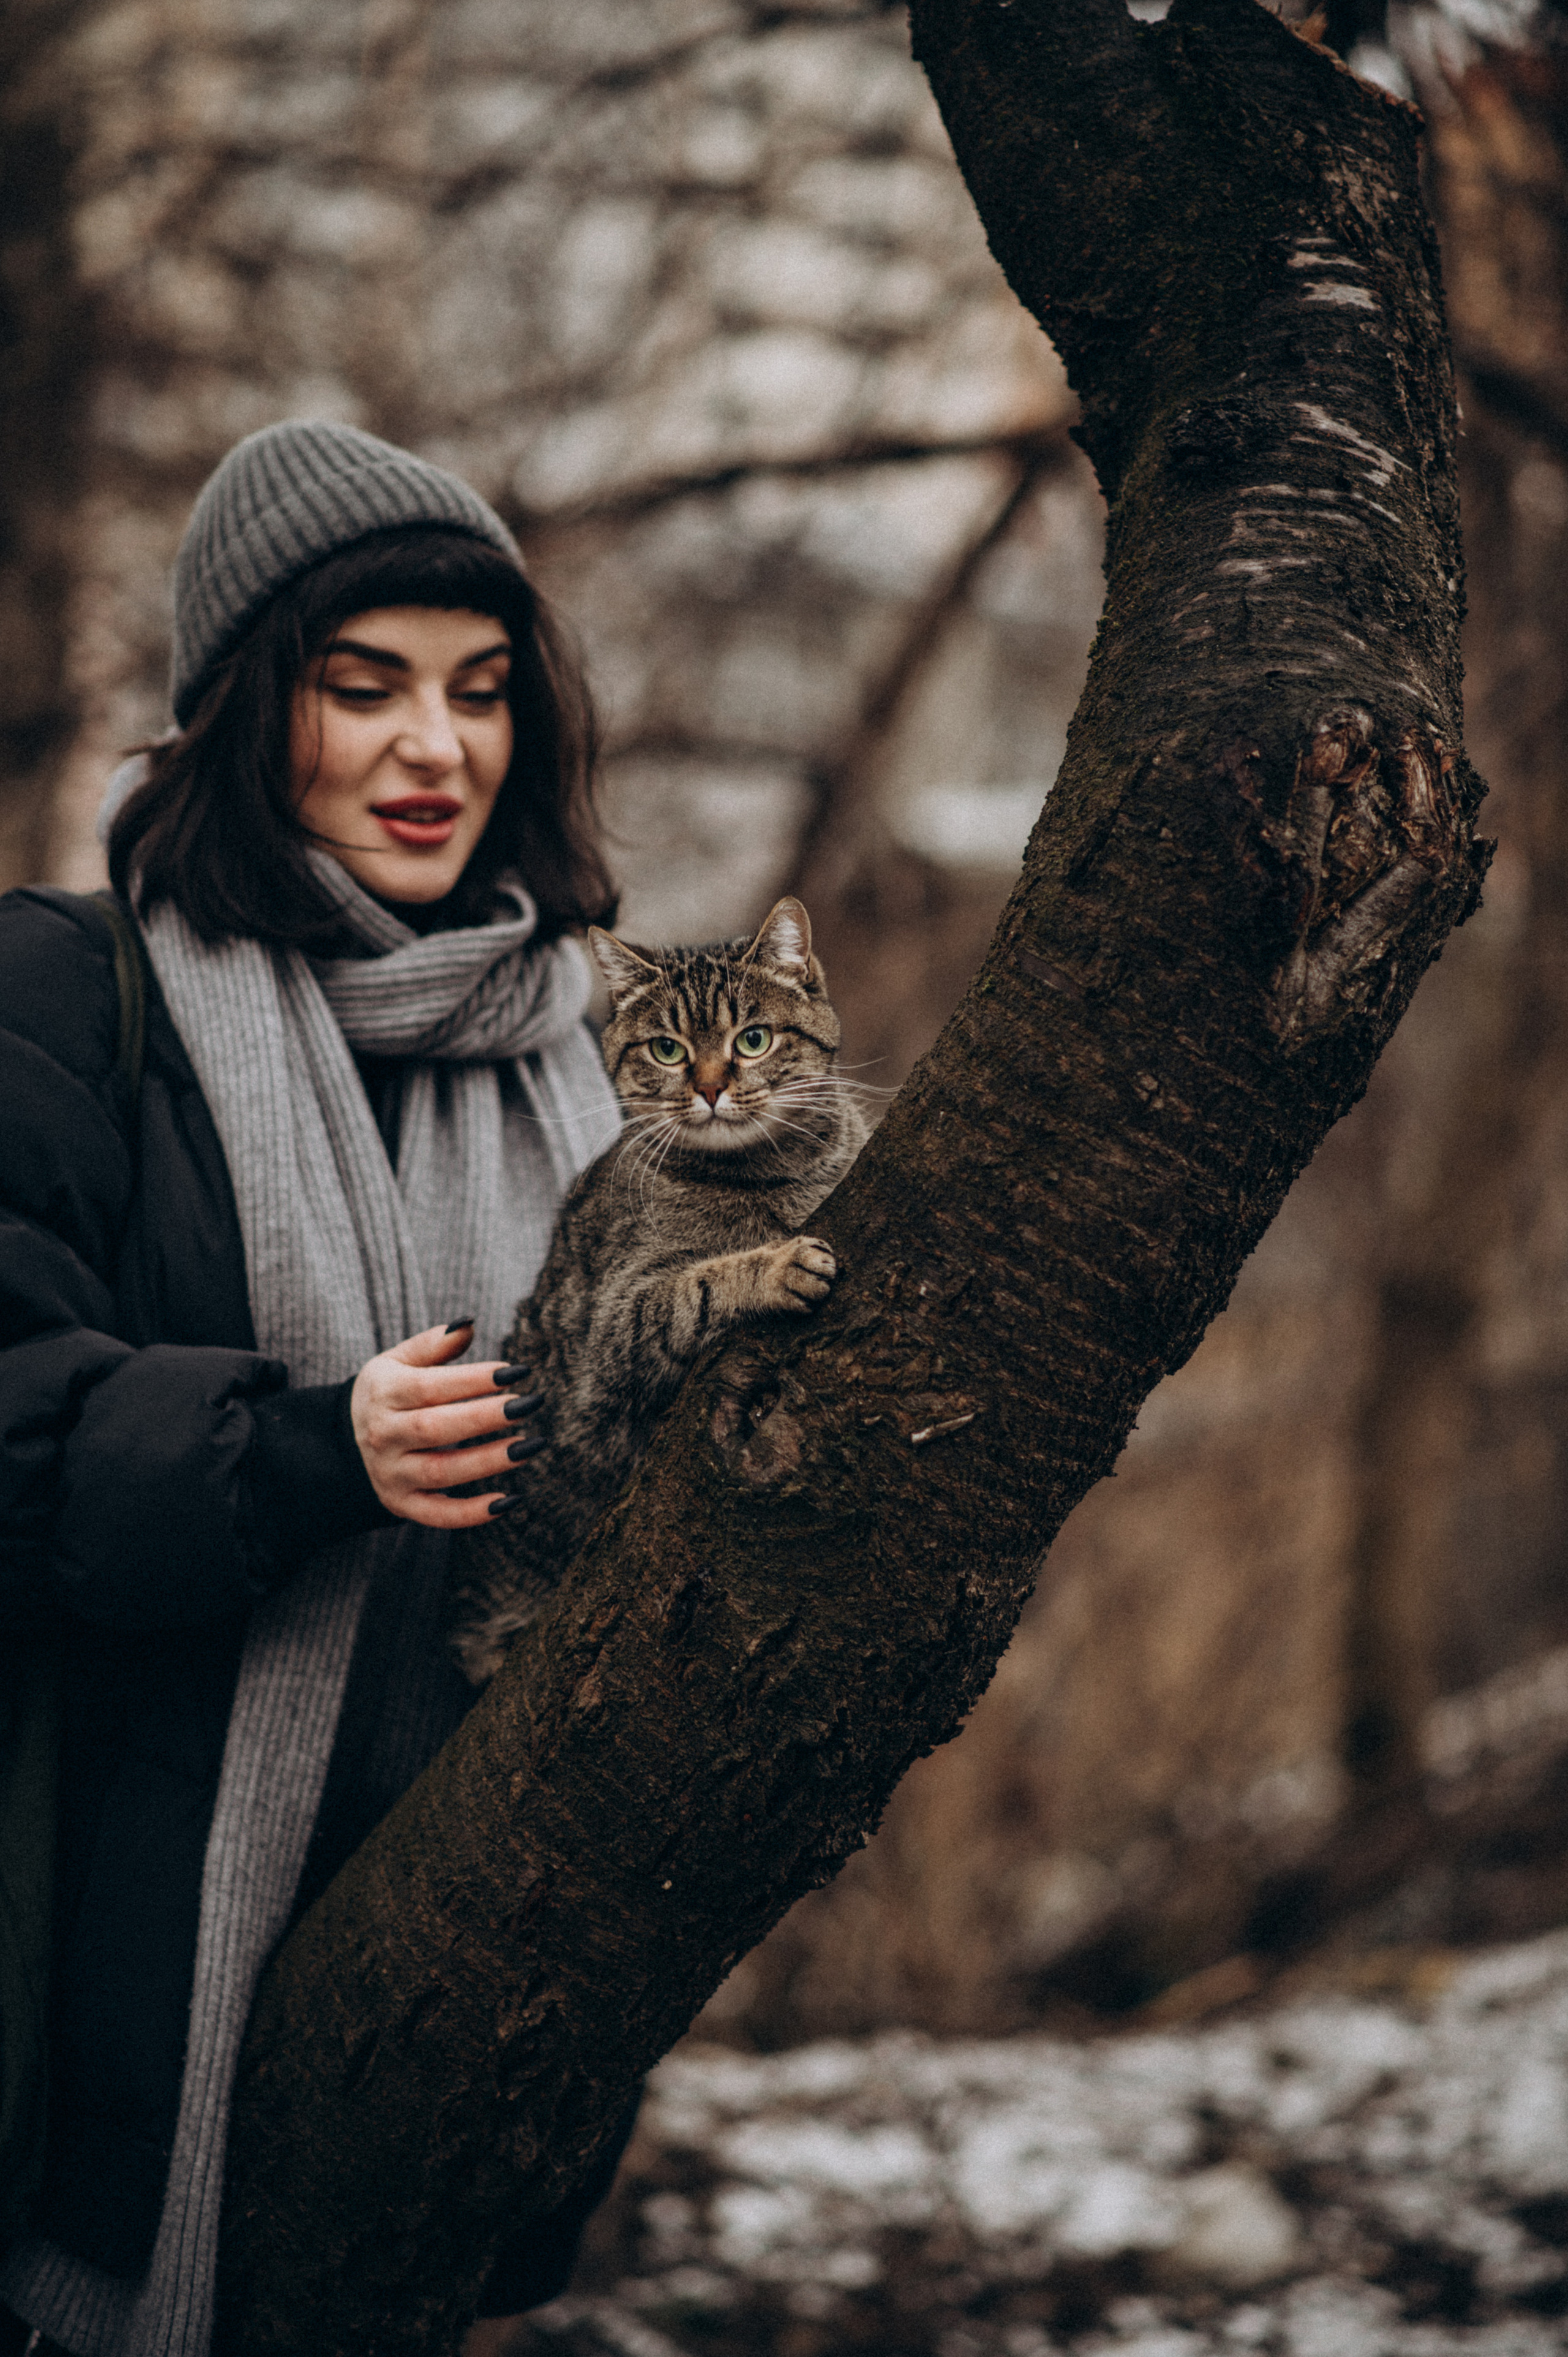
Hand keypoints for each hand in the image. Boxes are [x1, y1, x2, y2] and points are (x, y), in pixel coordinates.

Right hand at [350, 1322, 535, 1528]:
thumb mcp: (396, 1362)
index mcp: (383, 1394)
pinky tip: (508, 1501)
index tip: (515, 1371)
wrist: (343, 1442)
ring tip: (529, 1445)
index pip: (430, 1387)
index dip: (473, 1379)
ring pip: (441, 1472)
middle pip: (435, 1428)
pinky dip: (471, 1514)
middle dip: (484, 1418)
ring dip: (487, 1462)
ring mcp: (391, 1474)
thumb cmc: (388, 1394)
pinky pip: (437, 1515)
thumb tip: (468, 1325)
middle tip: (527, 1405)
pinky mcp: (402, 1504)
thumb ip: (432, 1344)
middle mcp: (383, 1436)